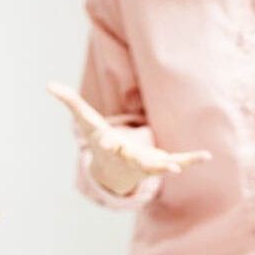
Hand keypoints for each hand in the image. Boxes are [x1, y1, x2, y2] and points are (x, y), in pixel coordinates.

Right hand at [47, 82, 210, 194]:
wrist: (114, 170)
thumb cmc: (100, 141)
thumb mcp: (86, 121)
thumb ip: (70, 102)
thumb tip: (48, 84)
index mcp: (110, 147)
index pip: (107, 144)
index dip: (108, 142)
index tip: (108, 141)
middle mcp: (128, 158)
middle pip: (132, 158)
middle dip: (136, 158)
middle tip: (141, 160)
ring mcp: (146, 163)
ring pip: (157, 167)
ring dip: (167, 167)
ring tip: (176, 169)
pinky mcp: (161, 163)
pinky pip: (178, 162)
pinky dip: (191, 160)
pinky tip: (206, 156)